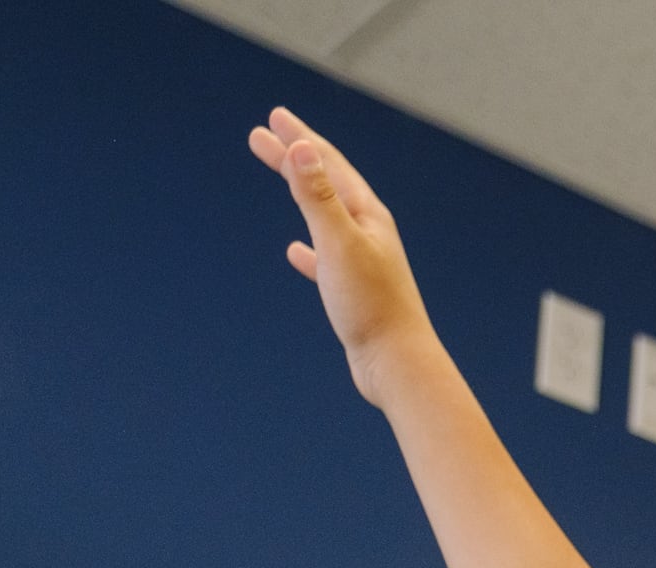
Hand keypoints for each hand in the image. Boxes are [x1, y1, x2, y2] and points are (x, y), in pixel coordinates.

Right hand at [247, 107, 433, 403]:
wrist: (396, 363)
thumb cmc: (371, 306)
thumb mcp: (338, 244)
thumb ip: (318, 197)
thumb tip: (302, 148)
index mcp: (368, 216)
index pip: (329, 164)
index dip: (301, 138)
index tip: (273, 116)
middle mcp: (370, 234)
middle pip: (327, 184)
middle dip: (294, 158)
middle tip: (259, 136)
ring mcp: (364, 263)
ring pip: (326, 217)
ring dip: (301, 193)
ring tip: (281, 176)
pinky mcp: (355, 293)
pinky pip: (326, 260)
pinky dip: (308, 250)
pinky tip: (296, 252)